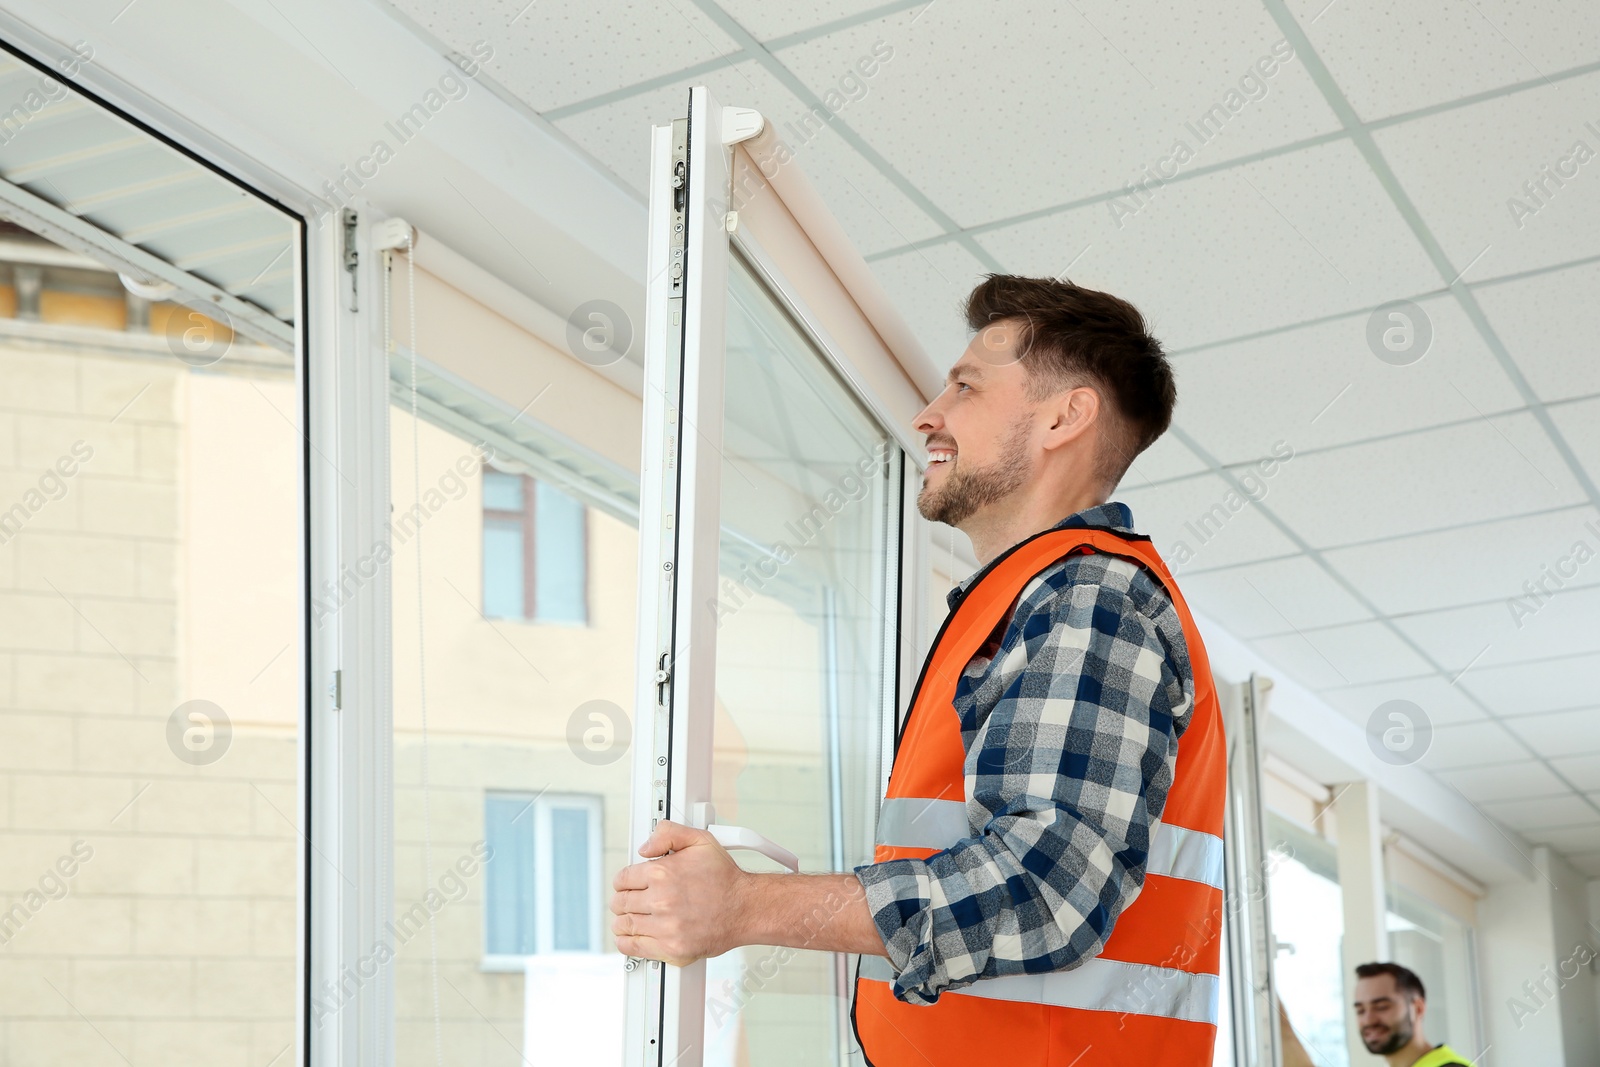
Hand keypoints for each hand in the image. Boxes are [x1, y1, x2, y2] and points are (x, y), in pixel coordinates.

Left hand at [610, 820, 751, 966]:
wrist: (746, 908)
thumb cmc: (725, 878)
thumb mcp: (700, 840)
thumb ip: (668, 833)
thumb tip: (645, 847)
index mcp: (662, 873)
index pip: (623, 879)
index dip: (623, 881)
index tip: (626, 884)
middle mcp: (661, 900)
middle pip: (621, 902)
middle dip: (622, 900)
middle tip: (627, 901)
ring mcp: (665, 927)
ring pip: (624, 925)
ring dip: (622, 921)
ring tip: (628, 918)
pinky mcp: (671, 948)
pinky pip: (634, 947)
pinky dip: (626, 943)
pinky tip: (628, 937)